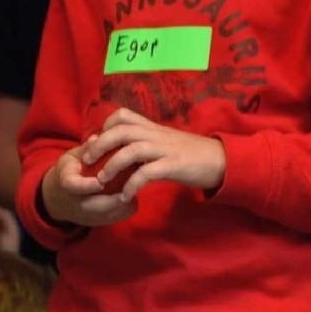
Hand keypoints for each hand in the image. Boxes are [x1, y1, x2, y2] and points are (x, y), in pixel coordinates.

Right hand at [39, 146, 137, 227]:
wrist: (60, 198)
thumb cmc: (72, 170)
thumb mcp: (73, 157)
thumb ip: (85, 149)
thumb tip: (97, 138)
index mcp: (66, 182)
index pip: (72, 186)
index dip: (86, 185)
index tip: (101, 181)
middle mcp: (75, 202)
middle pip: (93, 207)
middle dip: (113, 199)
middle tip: (131, 184)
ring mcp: (86, 215)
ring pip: (108, 215)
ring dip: (123, 203)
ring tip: (135, 186)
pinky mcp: (98, 222)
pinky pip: (117, 218)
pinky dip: (126, 208)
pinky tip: (133, 195)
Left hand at [82, 107, 226, 198]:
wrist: (222, 161)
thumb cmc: (193, 154)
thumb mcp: (167, 143)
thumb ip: (147, 143)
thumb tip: (124, 151)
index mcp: (154, 128)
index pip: (123, 115)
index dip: (105, 126)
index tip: (97, 143)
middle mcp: (157, 135)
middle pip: (121, 130)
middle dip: (99, 145)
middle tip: (87, 162)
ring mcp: (166, 149)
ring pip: (131, 149)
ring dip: (111, 165)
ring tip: (102, 181)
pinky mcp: (174, 165)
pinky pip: (147, 173)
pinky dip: (132, 185)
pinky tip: (126, 196)